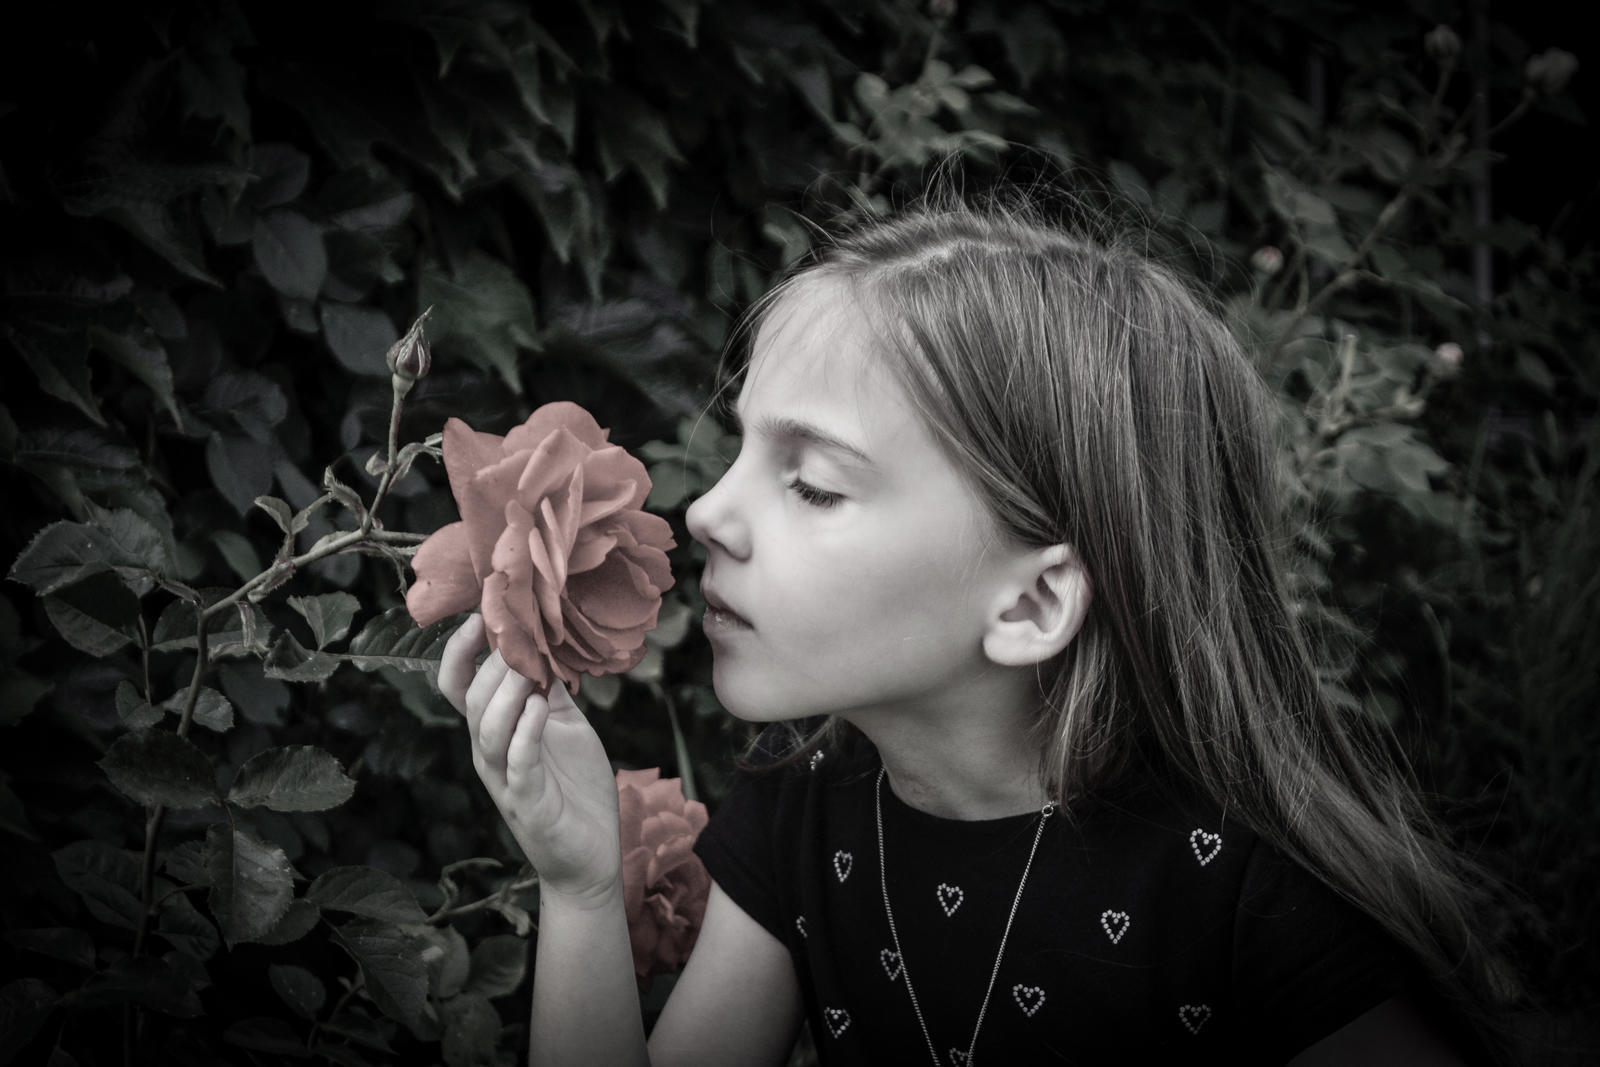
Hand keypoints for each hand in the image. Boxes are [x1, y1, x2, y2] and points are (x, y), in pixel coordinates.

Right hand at [437, 614, 622, 905]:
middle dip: (491, 660)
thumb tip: (547, 639)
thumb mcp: (564, 726)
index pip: (458, 684)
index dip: (461, 648)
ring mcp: (505, 779)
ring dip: (505, 691)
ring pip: (487, 728)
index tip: (482, 610)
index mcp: (495, 730)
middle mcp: (490, 752)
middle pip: (472, 699)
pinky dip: (524, 731)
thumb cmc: (574, 789)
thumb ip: (549, 688)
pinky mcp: (527, 803)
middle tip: (515, 626)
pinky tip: (538, 706)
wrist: (591, 856)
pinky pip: (517, 762)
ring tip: (526, 664)